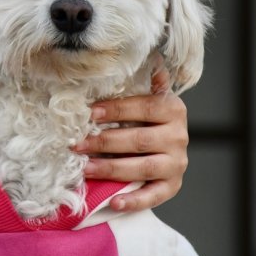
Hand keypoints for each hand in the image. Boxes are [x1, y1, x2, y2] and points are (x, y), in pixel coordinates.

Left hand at [73, 67, 189, 211]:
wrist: (166, 148)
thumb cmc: (146, 119)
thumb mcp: (147, 97)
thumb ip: (146, 80)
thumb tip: (150, 54)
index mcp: (173, 109)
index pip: (143, 108)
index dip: (116, 110)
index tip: (90, 113)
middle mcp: (179, 136)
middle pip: (139, 139)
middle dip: (104, 142)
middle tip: (77, 144)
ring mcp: (177, 163)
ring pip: (143, 167)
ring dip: (112, 169)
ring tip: (86, 168)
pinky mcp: (172, 186)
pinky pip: (154, 196)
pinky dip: (134, 200)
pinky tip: (113, 201)